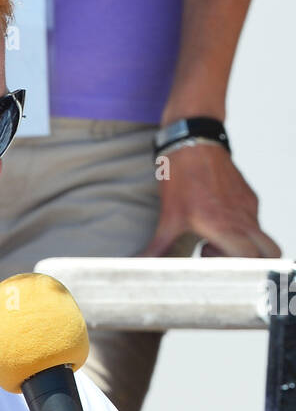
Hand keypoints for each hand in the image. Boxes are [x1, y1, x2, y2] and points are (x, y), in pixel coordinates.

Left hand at [144, 144, 278, 258]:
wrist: (193, 141)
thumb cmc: (182, 177)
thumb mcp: (168, 218)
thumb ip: (158, 248)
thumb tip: (142, 265)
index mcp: (224, 226)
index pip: (250, 259)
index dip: (238, 269)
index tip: (214, 263)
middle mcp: (243, 218)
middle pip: (269, 253)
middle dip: (248, 262)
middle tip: (218, 254)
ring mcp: (249, 207)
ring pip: (260, 237)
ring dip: (240, 246)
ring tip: (212, 239)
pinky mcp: (249, 198)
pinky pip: (253, 221)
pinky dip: (239, 230)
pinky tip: (214, 223)